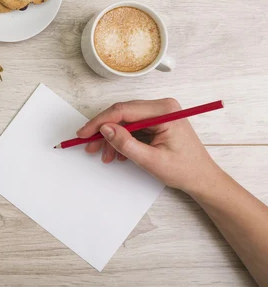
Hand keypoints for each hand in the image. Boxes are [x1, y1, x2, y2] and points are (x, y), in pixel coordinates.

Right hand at [77, 98, 221, 194]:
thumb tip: (105, 129)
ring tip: (104, 155)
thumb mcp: (152, 160)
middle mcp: (162, 107)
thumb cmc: (185, 170)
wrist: (202, 179)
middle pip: (122, 114)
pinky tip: (117, 154)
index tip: (84, 133)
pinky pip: (132, 127)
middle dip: (103, 131)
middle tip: (89, 145)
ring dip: (112, 138)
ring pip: (124, 121)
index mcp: (164, 111)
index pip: (123, 110)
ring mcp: (159, 114)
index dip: (100, 122)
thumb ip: (126, 144)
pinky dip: (122, 140)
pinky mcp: (156, 122)